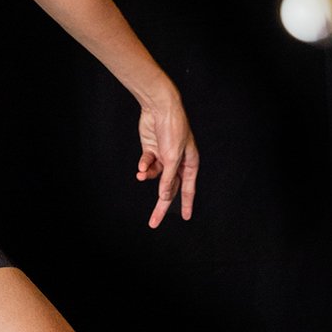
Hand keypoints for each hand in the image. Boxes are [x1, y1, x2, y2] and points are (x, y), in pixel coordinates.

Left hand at [136, 98, 197, 227]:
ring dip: (148, 176)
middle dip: (160, 205)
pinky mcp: (151, 150)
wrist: (159, 108)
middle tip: (153, 223)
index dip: (185, 205)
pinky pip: (147, 164)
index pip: (187, 190)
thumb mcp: (172, 157)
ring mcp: (163, 156)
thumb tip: (164, 196)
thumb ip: (168, 178)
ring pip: (155, 176)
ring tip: (142, 174)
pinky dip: (144, 166)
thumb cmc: (173, 130)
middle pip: (169, 188)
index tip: (184, 218)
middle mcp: (177, 162)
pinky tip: (141, 166)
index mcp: (189, 164)